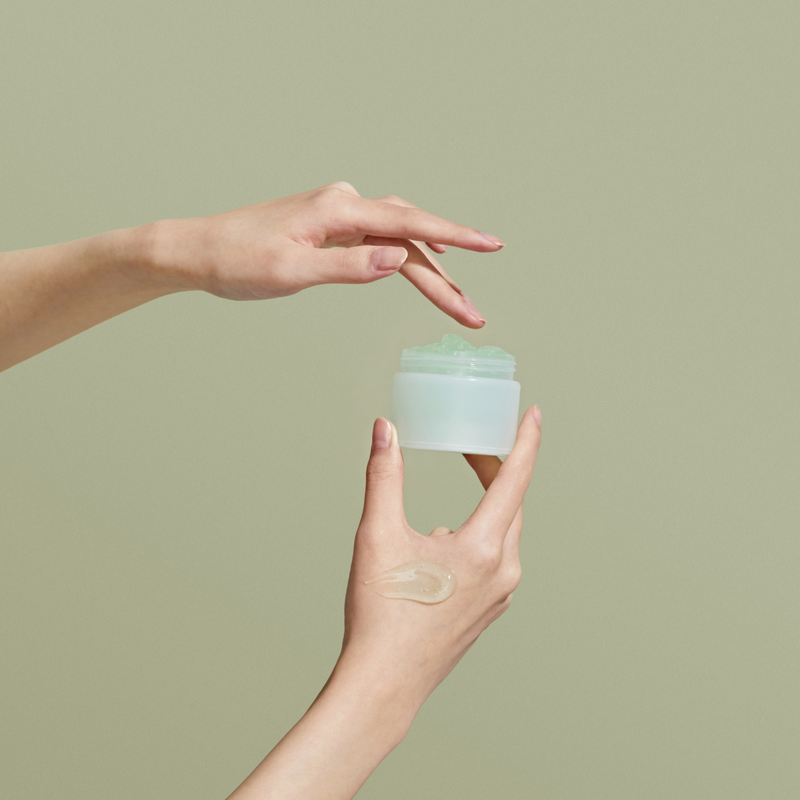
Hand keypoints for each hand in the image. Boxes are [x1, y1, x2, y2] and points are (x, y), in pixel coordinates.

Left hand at [160, 181, 503, 326]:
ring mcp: (336, 213)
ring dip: (429, 268)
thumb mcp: (292, 273)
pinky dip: (404, 251)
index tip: (491, 245)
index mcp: (337, 211)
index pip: (410, 223)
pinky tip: (421, 257)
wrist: (199, 250)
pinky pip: (378, 236)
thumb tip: (399, 259)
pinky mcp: (329, 226)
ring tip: (457, 299)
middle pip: (411, 234)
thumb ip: (348, 266)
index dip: (456, 236)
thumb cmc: (237, 263)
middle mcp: (343, 204)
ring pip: (398, 236)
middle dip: (446, 275)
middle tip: (473, 314)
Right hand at [227, 408, 541, 799]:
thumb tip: (384, 429)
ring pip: (503, 532)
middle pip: (511, 504)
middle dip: (495, 469)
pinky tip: (442, 542)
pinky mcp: (487, 611)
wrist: (383, 685)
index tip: (534, 414)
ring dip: (486, 503)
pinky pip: (493, 559)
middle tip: (470, 447)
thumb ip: (384, 476)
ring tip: (460, 486)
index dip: (525, 441)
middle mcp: (503, 572)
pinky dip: (477, 535)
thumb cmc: (380, 613)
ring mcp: (499, 596)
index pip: (515, 480)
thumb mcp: (378, 535)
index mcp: (484, 549)